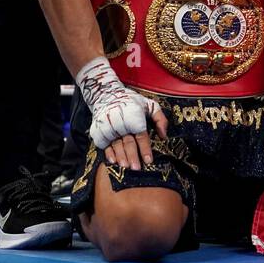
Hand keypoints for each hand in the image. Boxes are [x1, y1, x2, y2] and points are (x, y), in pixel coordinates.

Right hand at [76, 56, 168, 170]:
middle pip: (128, 142)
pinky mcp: (99, 131)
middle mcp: (121, 122)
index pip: (141, 135)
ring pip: (116, 145)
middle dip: (132, 156)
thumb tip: (164, 135)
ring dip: (121, 157)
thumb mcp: (149, 104)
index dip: (145, 148)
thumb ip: (159, 118)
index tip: (149, 160)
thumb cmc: (131, 102)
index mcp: (134, 116)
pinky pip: (104, 144)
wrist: (106, 94)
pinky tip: (113, 161)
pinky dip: (108, 153)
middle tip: (136, 168)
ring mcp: (108, 127)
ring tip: (126, 166)